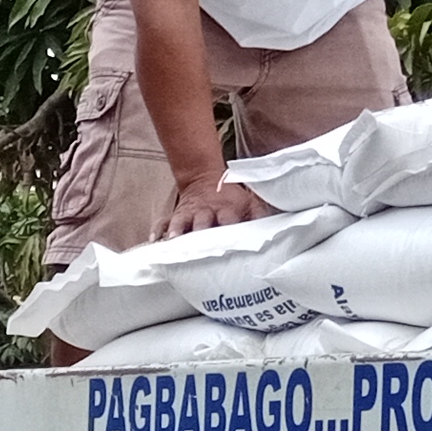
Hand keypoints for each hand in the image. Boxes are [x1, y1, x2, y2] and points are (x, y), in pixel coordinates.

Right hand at [156, 174, 270, 237]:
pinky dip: (159, 231)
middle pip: (202, 224)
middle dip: (201, 236)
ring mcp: (189, 214)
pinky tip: (156, 241)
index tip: (231, 246)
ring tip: (174, 245)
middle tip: (200, 251)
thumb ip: (261, 214)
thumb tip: (276, 229)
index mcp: (227, 209)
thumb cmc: (231, 198)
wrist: (206, 179)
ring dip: (178, 234)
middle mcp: (207, 212)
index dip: (229, 232)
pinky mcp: (176, 216)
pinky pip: (164, 223)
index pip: (229, 221)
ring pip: (182, 223)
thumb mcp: (251, 201)